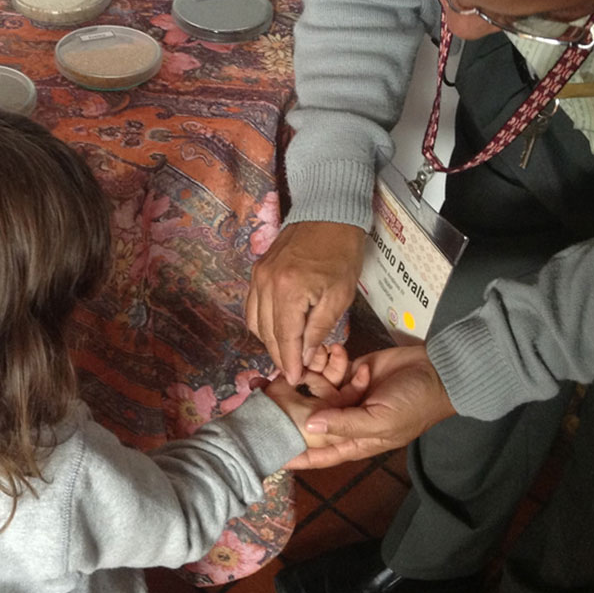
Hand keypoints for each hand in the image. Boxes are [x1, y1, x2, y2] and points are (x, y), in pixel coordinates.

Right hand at [246, 220, 367, 383]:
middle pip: (266, 332)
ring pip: (254, 321)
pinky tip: (276, 330)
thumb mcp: (339, 295)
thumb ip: (319, 327)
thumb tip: (305, 354)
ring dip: (268, 341)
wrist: (328, 213)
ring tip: (286, 354)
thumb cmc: (341, 253)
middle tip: (292, 372)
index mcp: (288, 291)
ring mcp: (258, 276)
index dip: (290, 362)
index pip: (284, 337)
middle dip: (278, 355)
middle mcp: (266, 284)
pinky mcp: (258, 270)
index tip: (294, 379)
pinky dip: (261, 322)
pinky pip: (252, 305)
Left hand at [285, 345, 455, 468]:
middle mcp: (347, 419)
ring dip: (311, 379)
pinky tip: (329, 353)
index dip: (295, 455)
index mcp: (355, 440)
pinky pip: (330, 369)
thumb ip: (345, 424)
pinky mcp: (353, 371)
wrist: (438, 370)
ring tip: (297, 368)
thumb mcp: (381, 420)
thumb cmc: (413, 404)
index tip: (268, 453)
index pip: (319, 454)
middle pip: (312, 420)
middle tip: (264, 398)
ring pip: (318, 391)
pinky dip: (327, 361)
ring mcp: (349, 394)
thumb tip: (310, 425)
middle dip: (291, 411)